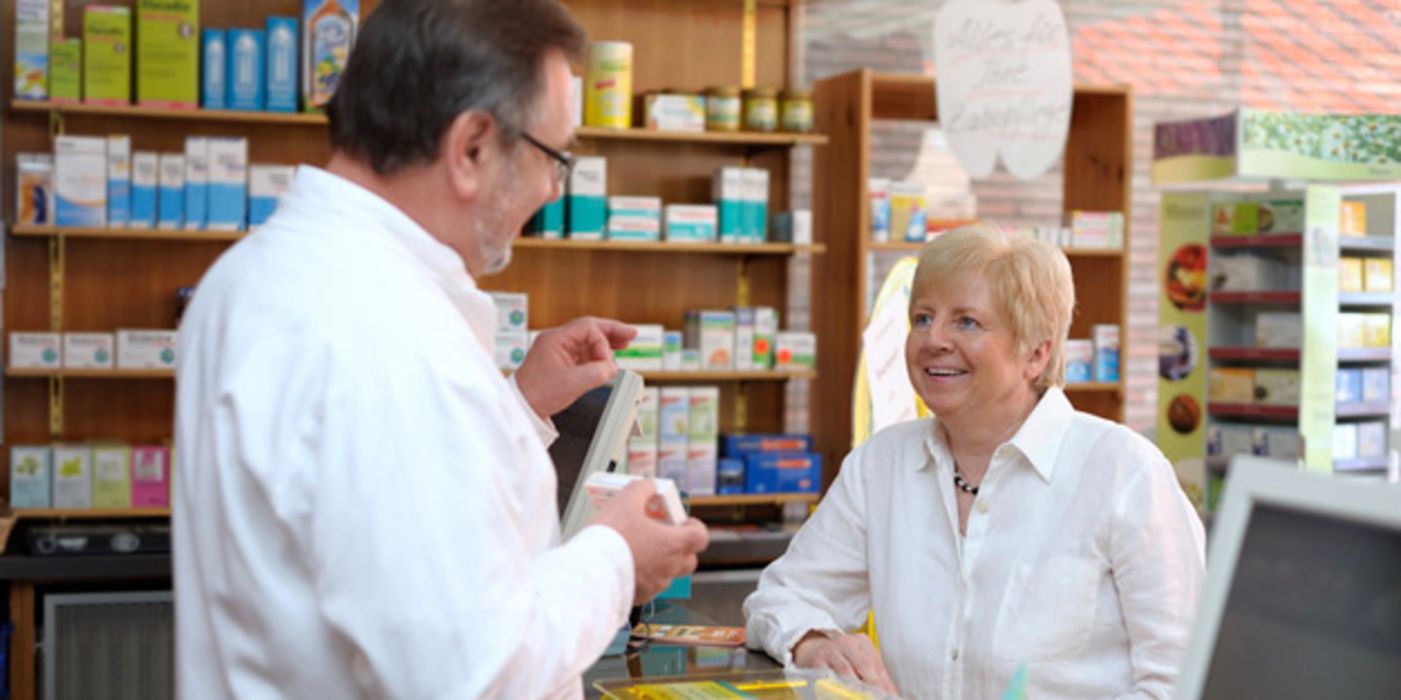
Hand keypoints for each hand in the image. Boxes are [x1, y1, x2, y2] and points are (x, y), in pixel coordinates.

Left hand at [514, 317, 636, 418]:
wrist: (522, 407)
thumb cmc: (538, 394)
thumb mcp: (572, 383)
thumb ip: (596, 373)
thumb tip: (612, 368)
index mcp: (555, 339)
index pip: (587, 329)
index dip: (602, 343)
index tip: (607, 361)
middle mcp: (556, 341)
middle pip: (589, 328)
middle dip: (611, 331)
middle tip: (631, 333)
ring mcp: (559, 350)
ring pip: (587, 339)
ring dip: (606, 341)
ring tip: (626, 341)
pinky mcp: (561, 362)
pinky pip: (583, 351)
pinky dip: (598, 353)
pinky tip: (610, 356)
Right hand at [590, 480, 708, 604]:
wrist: (589, 572)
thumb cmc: (610, 539)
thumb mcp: (626, 501)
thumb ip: (642, 489)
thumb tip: (648, 486)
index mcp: (673, 545)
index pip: (700, 538)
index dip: (695, 528)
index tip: (684, 522)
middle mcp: (668, 568)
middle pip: (688, 560)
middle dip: (679, 548)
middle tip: (662, 536)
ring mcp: (654, 586)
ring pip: (666, 574)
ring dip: (658, 563)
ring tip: (637, 549)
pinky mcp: (638, 597)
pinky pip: (646, 586)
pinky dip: (640, 576)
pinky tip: (624, 565)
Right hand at [792, 631, 898, 694]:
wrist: (808, 646)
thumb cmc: (837, 658)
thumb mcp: (856, 660)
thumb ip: (873, 675)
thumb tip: (890, 694)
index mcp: (862, 643)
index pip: (878, 666)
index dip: (886, 685)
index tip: (891, 697)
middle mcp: (848, 643)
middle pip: (865, 667)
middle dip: (874, 687)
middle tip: (878, 698)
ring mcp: (831, 650)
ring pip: (847, 671)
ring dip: (857, 689)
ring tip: (863, 697)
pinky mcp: (816, 659)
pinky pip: (828, 676)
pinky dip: (836, 687)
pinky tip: (842, 694)